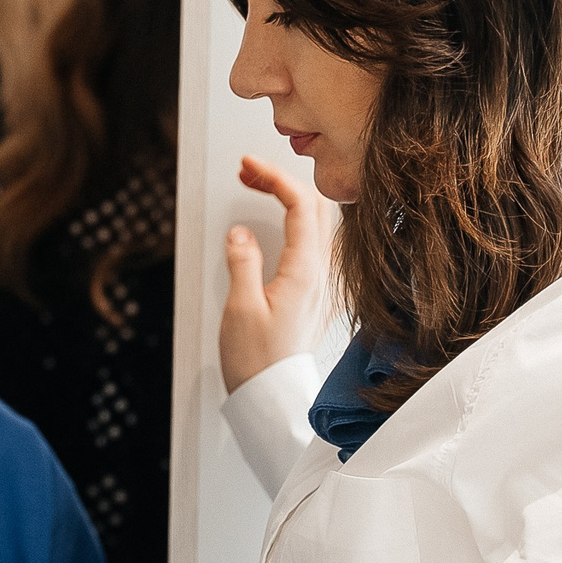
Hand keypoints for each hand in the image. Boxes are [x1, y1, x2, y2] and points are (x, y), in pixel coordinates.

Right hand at [220, 155, 330, 393]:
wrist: (272, 397)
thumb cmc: (257, 361)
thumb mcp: (241, 309)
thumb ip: (242, 263)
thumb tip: (241, 233)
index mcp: (305, 272)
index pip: (300, 205)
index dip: (275, 177)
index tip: (249, 165)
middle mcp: (320, 275)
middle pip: (315, 207)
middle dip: (283, 180)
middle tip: (250, 171)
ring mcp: (320, 284)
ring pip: (317, 223)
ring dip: (291, 197)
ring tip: (259, 186)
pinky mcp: (312, 294)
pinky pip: (313, 243)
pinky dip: (296, 220)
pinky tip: (278, 221)